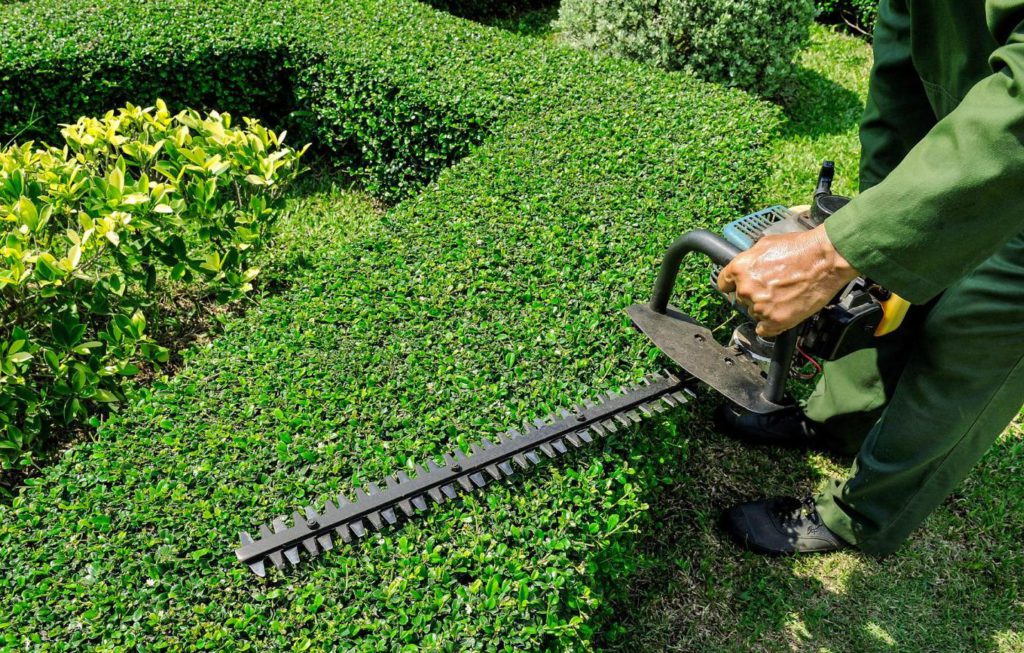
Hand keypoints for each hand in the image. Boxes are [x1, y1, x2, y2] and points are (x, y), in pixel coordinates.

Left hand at [716, 225, 858, 336]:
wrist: (825, 260)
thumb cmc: (800, 248)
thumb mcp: (766, 244)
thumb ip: (750, 259)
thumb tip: (746, 266)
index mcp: (740, 269)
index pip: (724, 284)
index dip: (733, 285)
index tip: (739, 287)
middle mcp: (746, 289)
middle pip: (741, 299)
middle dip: (754, 294)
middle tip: (773, 287)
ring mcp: (761, 307)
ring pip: (754, 313)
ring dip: (765, 308)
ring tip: (784, 296)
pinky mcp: (776, 321)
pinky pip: (764, 330)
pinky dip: (771, 325)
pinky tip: (781, 313)